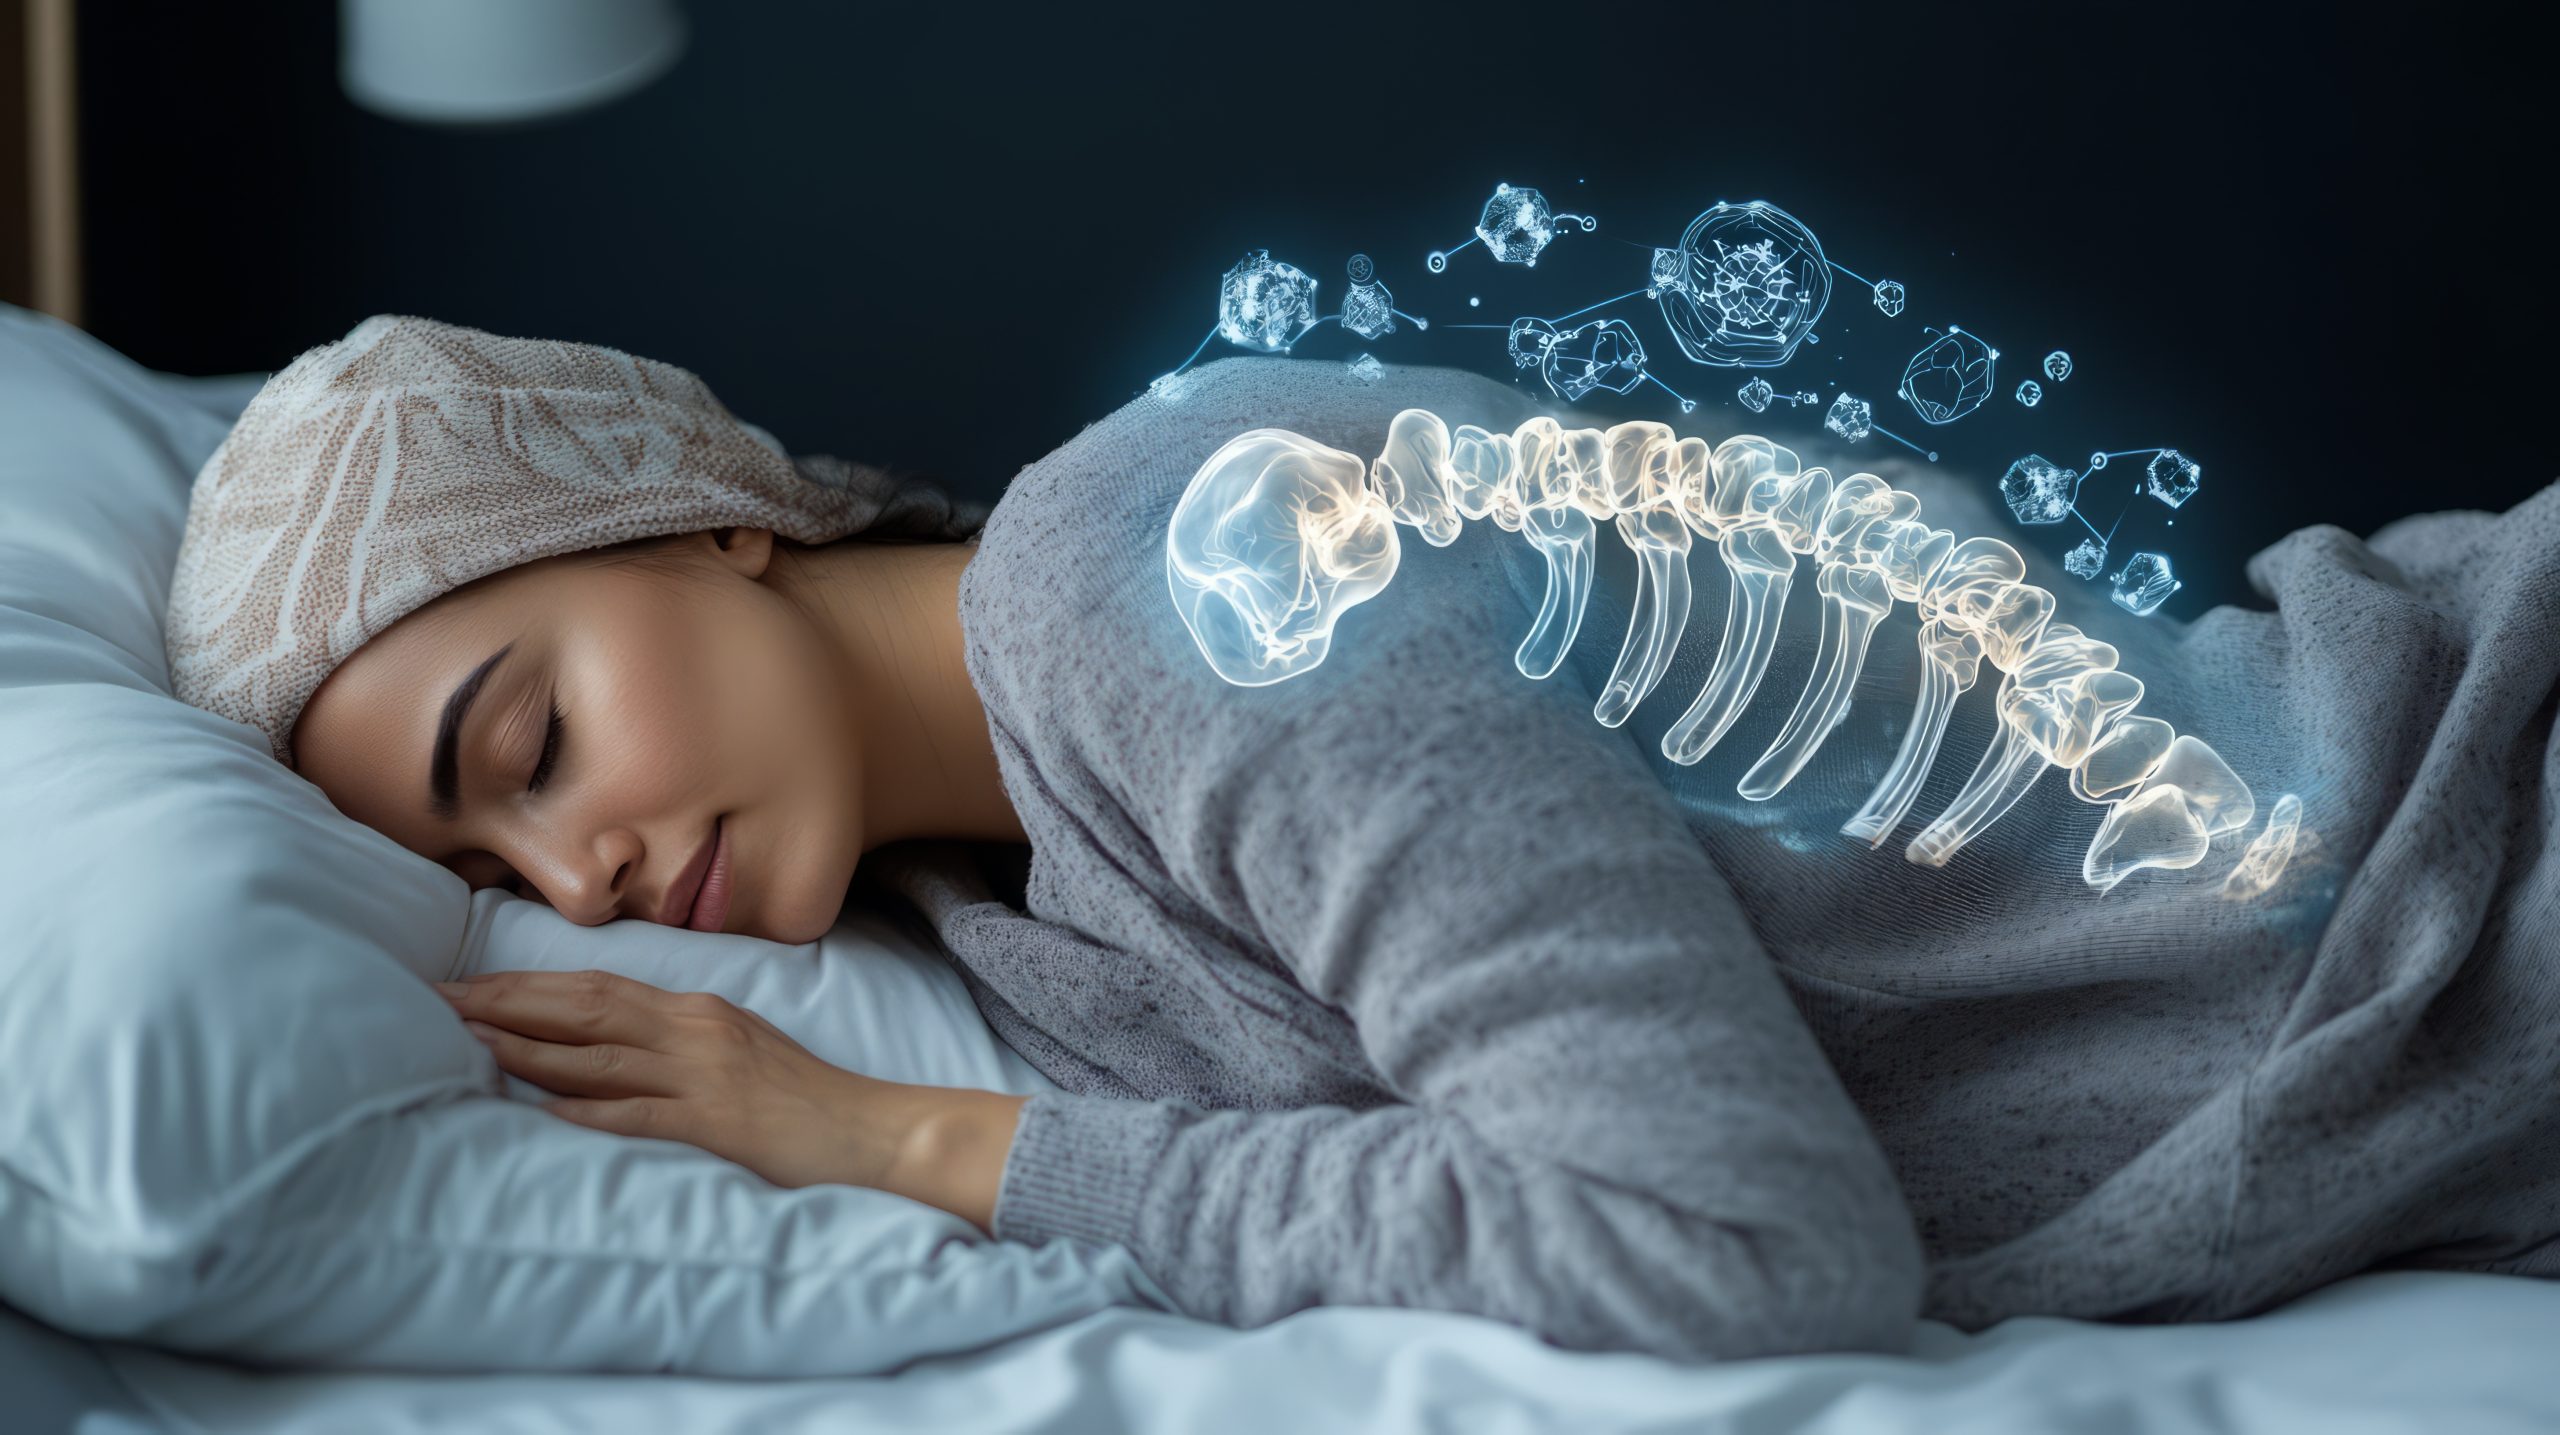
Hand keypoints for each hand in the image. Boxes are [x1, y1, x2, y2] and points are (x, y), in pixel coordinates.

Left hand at [435, 970, 1025, 1229]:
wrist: (870, 1131)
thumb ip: (674, 1042)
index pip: (597, 987)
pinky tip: (543, 1108)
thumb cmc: (802, 1099)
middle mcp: (693, 1030)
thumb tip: (605, 1045)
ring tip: (468, 1039)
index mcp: (696, 1011)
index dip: (529, 984)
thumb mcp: (737, 1050)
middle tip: (443, 998)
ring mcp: (703, 1074)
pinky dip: (588, 1109)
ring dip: (530, 1046)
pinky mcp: (714, 1121)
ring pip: (601, 1053)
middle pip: (586, 1007)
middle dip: (510, 1001)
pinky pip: (640, 1113)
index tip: (470, 984)